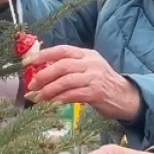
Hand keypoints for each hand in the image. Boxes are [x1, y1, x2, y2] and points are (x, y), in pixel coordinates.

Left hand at [27, 46, 141, 120]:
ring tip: (38, 97)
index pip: (62, 50)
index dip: (43, 55)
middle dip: (44, 75)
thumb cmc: (103, 84)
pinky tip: (51, 102)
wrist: (125, 97)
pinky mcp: (96, 92)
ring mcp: (94, 77)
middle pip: (62, 65)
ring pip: (66, 80)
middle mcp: (91, 63)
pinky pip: (73, 94)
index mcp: (87, 54)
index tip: (27, 62)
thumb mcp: (89, 69)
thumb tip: (42, 72)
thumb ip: (70, 68)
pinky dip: (60, 98)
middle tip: (32, 85)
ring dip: (49, 89)